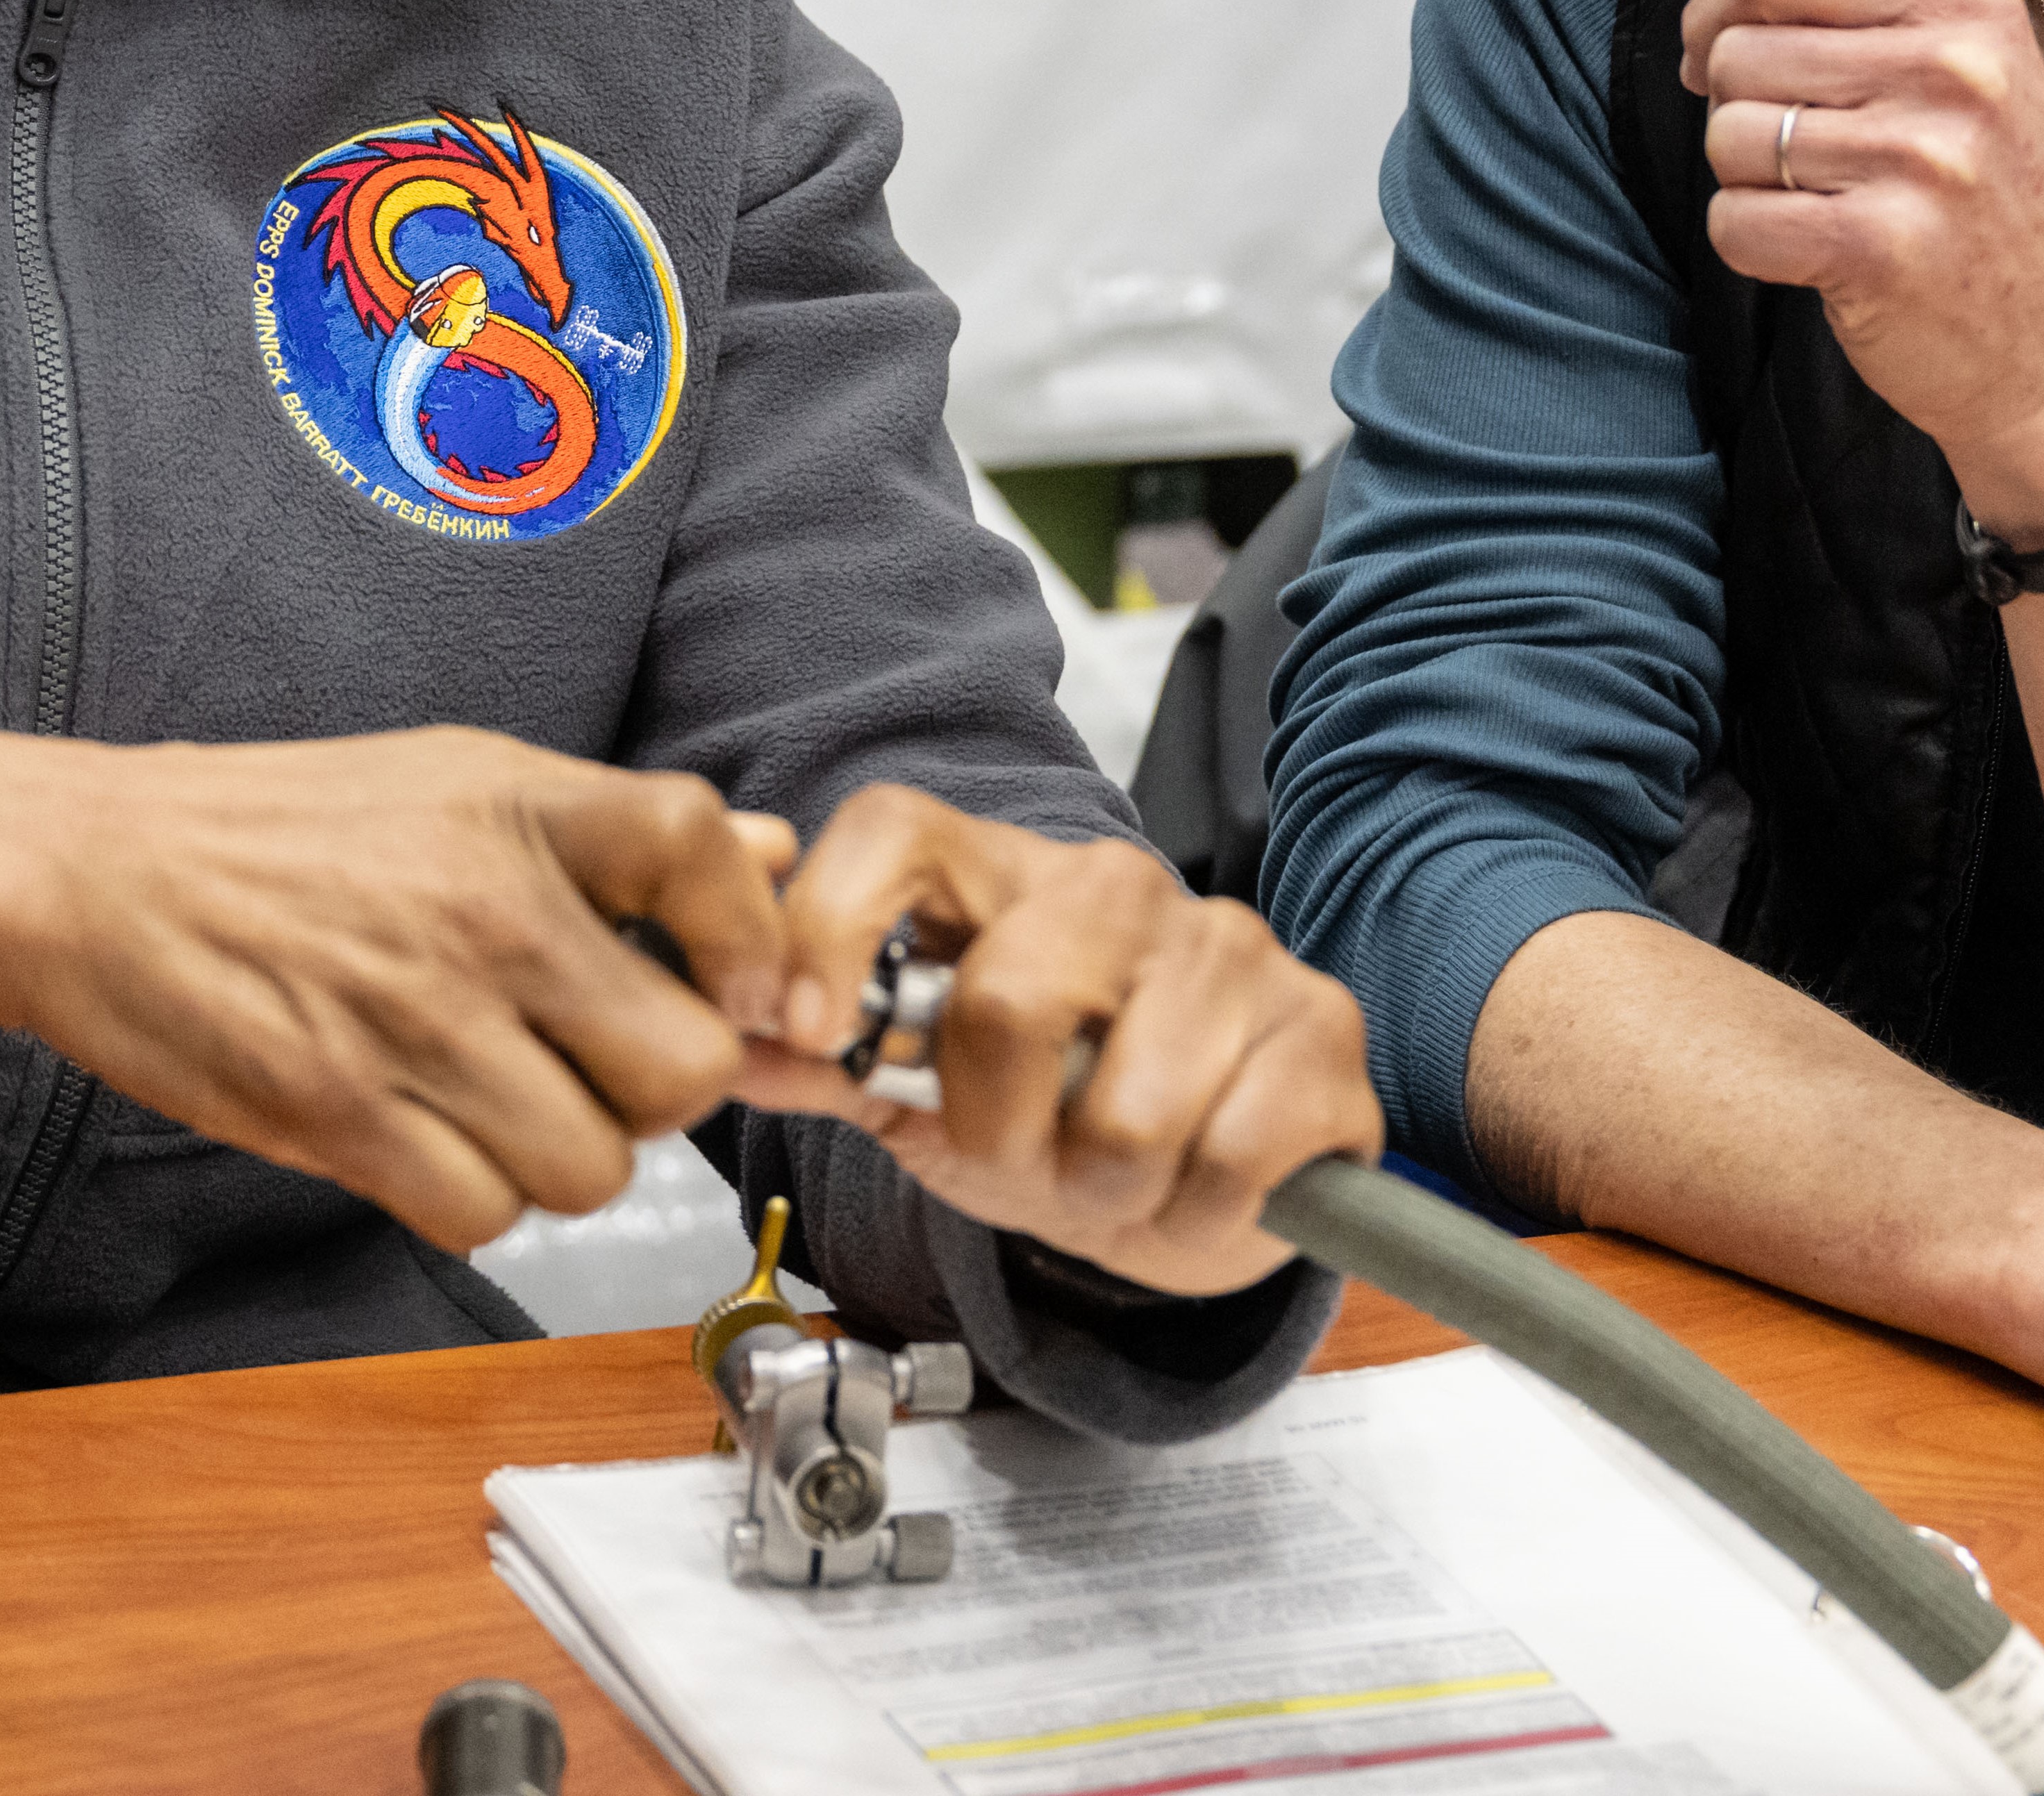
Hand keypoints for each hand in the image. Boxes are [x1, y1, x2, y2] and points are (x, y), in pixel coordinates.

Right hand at [0, 722, 796, 1253]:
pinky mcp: (340, 1115)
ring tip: (499, 1102)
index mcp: (522, 809)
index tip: (726, 979)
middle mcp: (486, 914)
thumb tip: (776, 854)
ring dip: (559, 1157)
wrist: (93, 871)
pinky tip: (429, 1139)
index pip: (705, 853)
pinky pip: (482, 1216)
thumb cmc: (283, 825)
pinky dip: (472, 1201)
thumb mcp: (464, 779)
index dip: (748, 936)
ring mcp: (415, 1024)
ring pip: (588, 1168)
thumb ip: (626, 832)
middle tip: (595, 1065)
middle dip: (653, 1092)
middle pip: (680, 1069)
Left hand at [732, 788, 1381, 1298]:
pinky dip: (1201, 1211)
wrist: (1205, 1182)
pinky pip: (1234, 1153)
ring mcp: (1231, 949)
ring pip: (1127, 1108)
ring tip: (1117, 1177)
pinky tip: (1201, 1186)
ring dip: (1107, 1188)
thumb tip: (721, 1039)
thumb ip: (824, 1060)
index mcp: (1003, 882)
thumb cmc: (1057, 1120)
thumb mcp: (926, 1096)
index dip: (832, 922)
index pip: (897, 831)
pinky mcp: (1322, 1028)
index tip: (812, 1030)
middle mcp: (1116, 890)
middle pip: (1006, 997)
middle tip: (1028, 1160)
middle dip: (1001, 1130)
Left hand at [1662, 0, 2043, 538]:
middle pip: (1737, 53)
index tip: (1744, 67)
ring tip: (1832, 206)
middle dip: (1739, 110)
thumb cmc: (1983, 207)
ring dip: (1749, 183)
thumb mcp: (1918, 65)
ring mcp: (1925, 157)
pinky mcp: (1884, 246)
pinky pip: (1735, 223)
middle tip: (1809, 157)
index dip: (1720, 20)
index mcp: (1969, 1)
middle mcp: (1957, 67)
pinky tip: (1825, 258)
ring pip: (1728, 138)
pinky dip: (1755, 247)